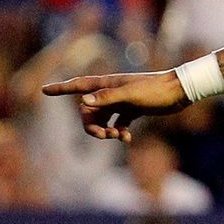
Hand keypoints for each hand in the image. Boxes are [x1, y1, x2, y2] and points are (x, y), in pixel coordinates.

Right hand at [42, 70, 190, 140]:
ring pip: (102, 119)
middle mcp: (112, 92)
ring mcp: (122, 102)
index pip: (78, 85)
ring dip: (105, 131)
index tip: (44, 90)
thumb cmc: (155, 90)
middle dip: (91, 126)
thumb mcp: (130, 96)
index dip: (61, 89)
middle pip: (89, 111)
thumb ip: (107, 98)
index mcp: (107, 84)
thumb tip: (83, 102)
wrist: (180, 92)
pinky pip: (117, 124)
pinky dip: (118, 133)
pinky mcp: (133, 110)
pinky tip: (126, 139)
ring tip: (117, 137)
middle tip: (104, 135)